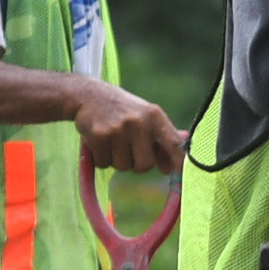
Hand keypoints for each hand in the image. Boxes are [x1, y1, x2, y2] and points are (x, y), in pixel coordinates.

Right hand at [70, 82, 186, 172]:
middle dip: (136, 163)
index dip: (179, 163)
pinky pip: (104, 164)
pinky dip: (101, 158)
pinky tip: (99, 141)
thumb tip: (174, 167)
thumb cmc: (122, 110)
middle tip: (127, 148)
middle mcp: (139, 122)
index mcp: (155, 116)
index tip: (180, 174)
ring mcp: (118, 129)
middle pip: (145, 166)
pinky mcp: (99, 136)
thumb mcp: (145, 116)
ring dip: (116, 160)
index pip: (174, 144)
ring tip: (112, 141)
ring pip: (123, 167)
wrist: (88, 94)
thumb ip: (162, 139)